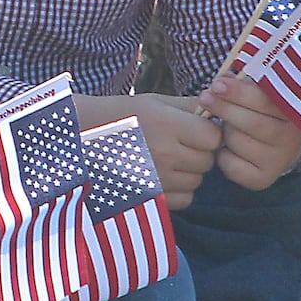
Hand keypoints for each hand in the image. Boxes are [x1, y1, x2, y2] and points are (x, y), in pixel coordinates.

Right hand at [78, 93, 221, 209]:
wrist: (80, 137)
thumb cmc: (121, 114)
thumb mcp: (154, 101)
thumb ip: (189, 106)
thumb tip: (221, 109)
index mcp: (167, 124)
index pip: (213, 137)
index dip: (207, 132)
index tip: (194, 128)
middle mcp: (165, 154)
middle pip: (207, 160)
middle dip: (198, 151)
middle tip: (178, 142)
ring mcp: (158, 179)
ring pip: (197, 181)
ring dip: (188, 171)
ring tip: (165, 157)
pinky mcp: (151, 198)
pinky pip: (185, 199)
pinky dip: (179, 189)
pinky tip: (161, 174)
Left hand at [197, 74, 300, 189]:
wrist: (273, 145)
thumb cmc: (258, 111)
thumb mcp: (255, 93)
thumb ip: (242, 84)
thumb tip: (223, 79)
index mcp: (293, 112)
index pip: (266, 101)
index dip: (239, 93)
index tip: (217, 85)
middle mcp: (291, 139)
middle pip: (254, 124)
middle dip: (225, 109)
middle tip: (205, 98)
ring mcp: (278, 161)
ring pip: (240, 143)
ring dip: (225, 133)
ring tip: (224, 127)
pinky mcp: (263, 179)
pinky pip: (233, 166)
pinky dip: (223, 156)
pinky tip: (226, 148)